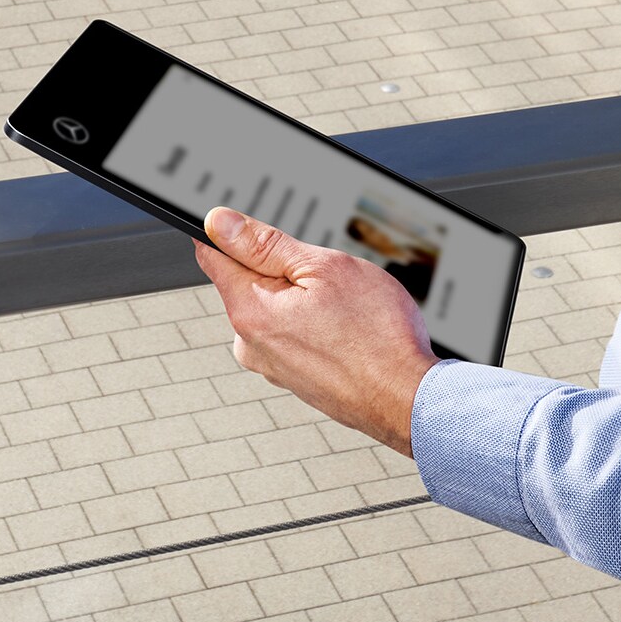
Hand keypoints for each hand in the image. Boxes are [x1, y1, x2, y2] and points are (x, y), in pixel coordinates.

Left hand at [195, 208, 437, 454]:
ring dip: (304, 295)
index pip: (214, 256)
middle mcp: (251, 344)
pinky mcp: (295, 378)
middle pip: (249, 280)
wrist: (407, 398)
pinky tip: (348, 326)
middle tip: (325, 269)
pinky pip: (295, 333)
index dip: (231, 231)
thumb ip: (265, 244)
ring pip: (277, 306)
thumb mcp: (324, 268)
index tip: (257, 226)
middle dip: (282, 265)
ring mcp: (273, 366)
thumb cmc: (376, 336)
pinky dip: (316, 322)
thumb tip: (218, 223)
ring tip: (345, 304)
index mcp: (250, 311)